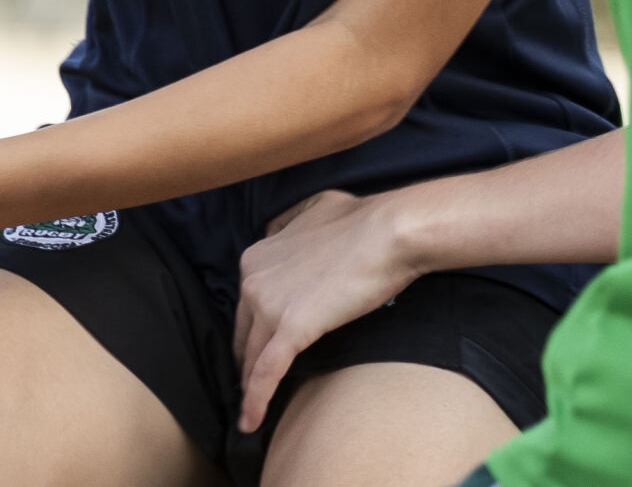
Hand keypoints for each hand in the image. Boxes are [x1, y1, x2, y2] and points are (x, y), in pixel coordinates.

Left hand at [232, 190, 420, 431]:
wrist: (387, 232)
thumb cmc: (360, 220)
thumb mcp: (311, 209)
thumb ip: (287, 223)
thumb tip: (278, 230)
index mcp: (256, 256)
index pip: (246, 305)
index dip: (253, 329)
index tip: (260, 346)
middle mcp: (252, 279)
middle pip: (244, 333)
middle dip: (247, 359)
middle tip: (254, 382)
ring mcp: (268, 305)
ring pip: (251, 357)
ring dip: (249, 385)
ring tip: (252, 410)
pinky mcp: (289, 329)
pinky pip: (266, 373)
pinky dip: (255, 401)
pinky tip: (250, 423)